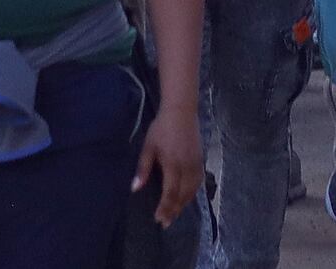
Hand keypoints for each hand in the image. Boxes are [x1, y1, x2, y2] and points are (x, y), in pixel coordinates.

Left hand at [133, 96, 203, 224]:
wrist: (181, 111)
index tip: (158, 219)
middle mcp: (187, 167)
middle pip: (183, 195)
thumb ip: (143, 168)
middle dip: (174, 210)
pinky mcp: (201, 160)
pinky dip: (192, 193)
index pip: (170, 192)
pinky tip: (186, 197)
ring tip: (175, 214)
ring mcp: (196, 164)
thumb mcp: (148, 146)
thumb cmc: (161, 128)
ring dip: (184, 204)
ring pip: (192, 190)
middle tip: (166, 223)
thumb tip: (134, 189)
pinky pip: (198, 182)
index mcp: (173, 164)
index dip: (165, 207)